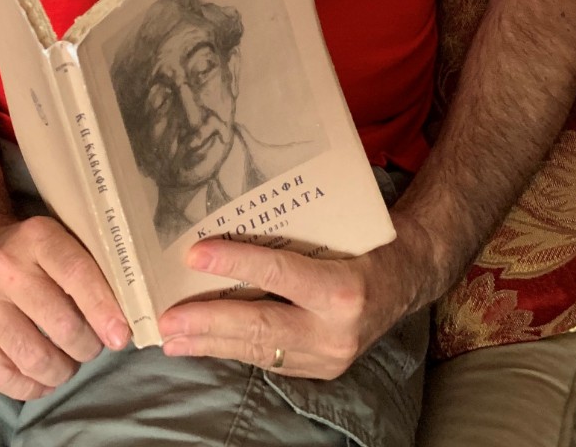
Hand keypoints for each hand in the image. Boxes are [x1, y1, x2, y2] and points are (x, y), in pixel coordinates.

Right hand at [0, 213, 130, 400]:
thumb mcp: (55, 239)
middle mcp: (2, 268)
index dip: (103, 309)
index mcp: (35, 237)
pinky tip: (42, 378)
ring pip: (34, 357)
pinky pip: (3, 377)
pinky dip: (31, 386)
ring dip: (62, 370)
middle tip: (90, 346)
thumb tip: (119, 321)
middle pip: (61, 324)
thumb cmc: (25, 249)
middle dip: (86, 346)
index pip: (77, 274)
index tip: (120, 335)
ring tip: (67, 364)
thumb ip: (86, 268)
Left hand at [158, 224, 429, 378]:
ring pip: (258, 350)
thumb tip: (233, 205)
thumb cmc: (369, 239)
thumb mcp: (342, 226)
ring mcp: (327, 357)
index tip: (194, 255)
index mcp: (344, 288)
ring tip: (171, 337)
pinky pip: (266, 358)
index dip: (235, 263)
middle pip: (261, 325)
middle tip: (166, 318)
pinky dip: (230, 350)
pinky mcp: (320, 369)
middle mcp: (336, 330)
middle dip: (208, 323)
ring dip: (209, 344)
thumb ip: (296, 227)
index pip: (279, 273)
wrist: (410, 278)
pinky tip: (202, 343)